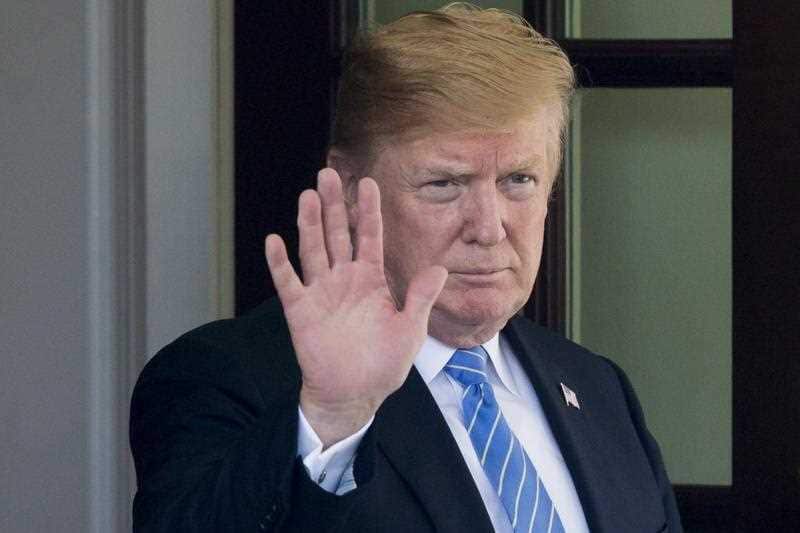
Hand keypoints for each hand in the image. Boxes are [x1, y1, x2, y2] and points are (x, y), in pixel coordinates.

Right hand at [265, 168, 446, 446]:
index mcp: (371, 280)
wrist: (353, 393)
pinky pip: (288, 282)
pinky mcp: (300, 311)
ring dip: (309, 223)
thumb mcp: (410, 330)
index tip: (369, 182)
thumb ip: (421, 298)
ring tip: (307, 195)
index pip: (370, 237)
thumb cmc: (383, 364)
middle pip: (337, 234)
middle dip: (333, 204)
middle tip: (328, 173)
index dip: (368, 210)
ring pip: (313, 250)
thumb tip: (441, 269)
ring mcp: (321, 293)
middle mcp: (344, 280)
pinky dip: (279, 263)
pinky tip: (273, 240)